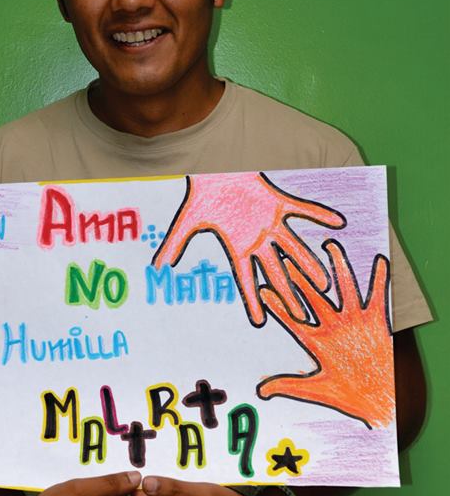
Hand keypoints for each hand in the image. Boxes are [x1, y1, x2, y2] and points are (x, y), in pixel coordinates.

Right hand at [154, 173, 344, 325]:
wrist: (216, 172)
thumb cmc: (202, 197)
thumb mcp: (186, 222)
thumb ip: (175, 244)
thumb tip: (157, 266)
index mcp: (239, 247)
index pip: (246, 280)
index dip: (253, 301)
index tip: (260, 323)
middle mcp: (259, 240)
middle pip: (276, 272)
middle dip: (288, 293)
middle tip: (302, 316)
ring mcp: (272, 222)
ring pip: (294, 248)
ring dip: (309, 263)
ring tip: (324, 283)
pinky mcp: (280, 203)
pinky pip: (303, 210)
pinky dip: (319, 214)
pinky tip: (338, 223)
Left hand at [257, 240, 393, 426]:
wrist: (379, 398)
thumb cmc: (347, 396)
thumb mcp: (314, 391)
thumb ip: (288, 386)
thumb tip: (261, 391)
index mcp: (317, 341)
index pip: (293, 320)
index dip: (278, 306)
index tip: (263, 290)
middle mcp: (333, 326)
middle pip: (314, 298)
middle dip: (301, 279)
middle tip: (287, 257)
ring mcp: (355, 322)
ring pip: (345, 288)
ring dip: (339, 267)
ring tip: (330, 245)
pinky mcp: (376, 322)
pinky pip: (379, 296)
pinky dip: (381, 280)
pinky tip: (381, 261)